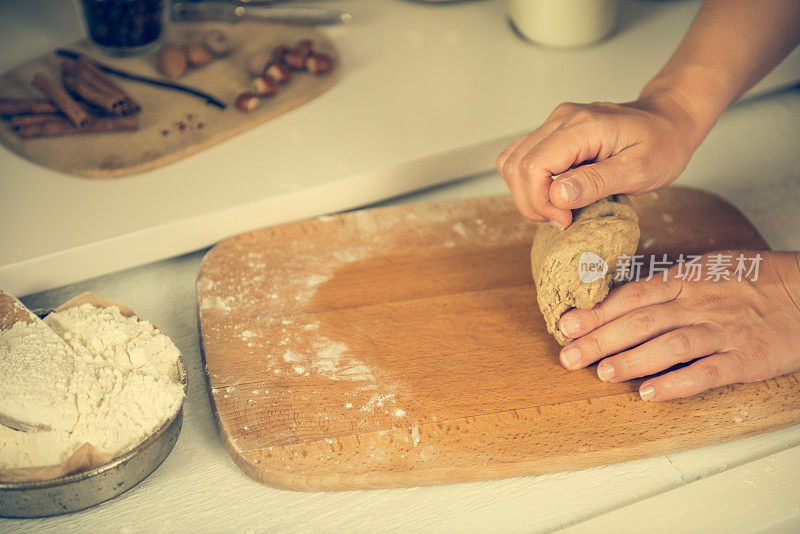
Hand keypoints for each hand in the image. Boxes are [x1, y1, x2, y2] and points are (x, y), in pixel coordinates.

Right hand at [495, 92, 701, 227]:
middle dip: (532, 203)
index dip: (540, 201)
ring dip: (526, 194)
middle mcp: (561, 119)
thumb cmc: (662, 144)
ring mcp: (554, 122)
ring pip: (512, 162)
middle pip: (517, 166)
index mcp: (583, 126)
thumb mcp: (639, 170)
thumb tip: (557, 197)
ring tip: (556, 210)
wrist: (669, 120)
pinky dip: (528, 182)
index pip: (533, 166)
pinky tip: (552, 195)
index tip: (564, 220)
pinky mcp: (553, 131)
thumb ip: (596, 182)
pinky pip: (521, 157)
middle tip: (562, 220)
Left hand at [556, 251, 799, 400]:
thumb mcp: (706, 270)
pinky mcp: (745, 359)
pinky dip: (676, 383)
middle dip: (600, 340)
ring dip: (632, 360)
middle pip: (641, 322)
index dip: (597, 311)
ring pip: (669, 346)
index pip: (632, 296)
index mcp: (686, 280)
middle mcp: (699, 304)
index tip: (566, 325)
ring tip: (602, 373)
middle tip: (569, 357)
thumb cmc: (753, 281)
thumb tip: (618, 301)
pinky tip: (650, 393)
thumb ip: (666, 286)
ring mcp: (723, 331)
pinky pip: (707, 372)